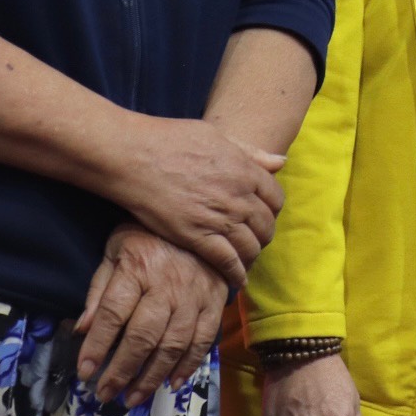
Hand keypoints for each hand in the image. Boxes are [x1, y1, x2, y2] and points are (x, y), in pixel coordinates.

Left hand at [75, 224, 228, 405]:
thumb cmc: (149, 235)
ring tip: (133, 398)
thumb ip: (99, 289)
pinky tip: (171, 383)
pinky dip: (188, 365)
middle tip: (106, 394)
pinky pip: (203, 340)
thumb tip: (82, 329)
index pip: (113, 313)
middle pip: (143, 336)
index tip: (84, 372)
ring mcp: (194, 295)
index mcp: (137, 268)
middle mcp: (166, 285)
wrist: (202, 216)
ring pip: (173, 344)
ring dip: (152, 376)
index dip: (97, 346)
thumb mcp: (116, 249)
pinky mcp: (215, 302)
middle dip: (122, 370)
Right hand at [98, 117, 284, 284]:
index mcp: (245, 170)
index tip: (263, 214)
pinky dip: (236, 273)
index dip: (272, 209)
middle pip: (266, 225)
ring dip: (252, 255)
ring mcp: (219, 218)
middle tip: (255, 239)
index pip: (275, 198)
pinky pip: (227, 261)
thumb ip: (250, 152)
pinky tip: (237, 279)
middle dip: (264, 234)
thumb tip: (281, 163)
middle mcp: (238, 197)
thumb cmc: (171, 140)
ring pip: (250, 246)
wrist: (135, 157)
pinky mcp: (197, 237)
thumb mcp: (217, 136)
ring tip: (246, 259)